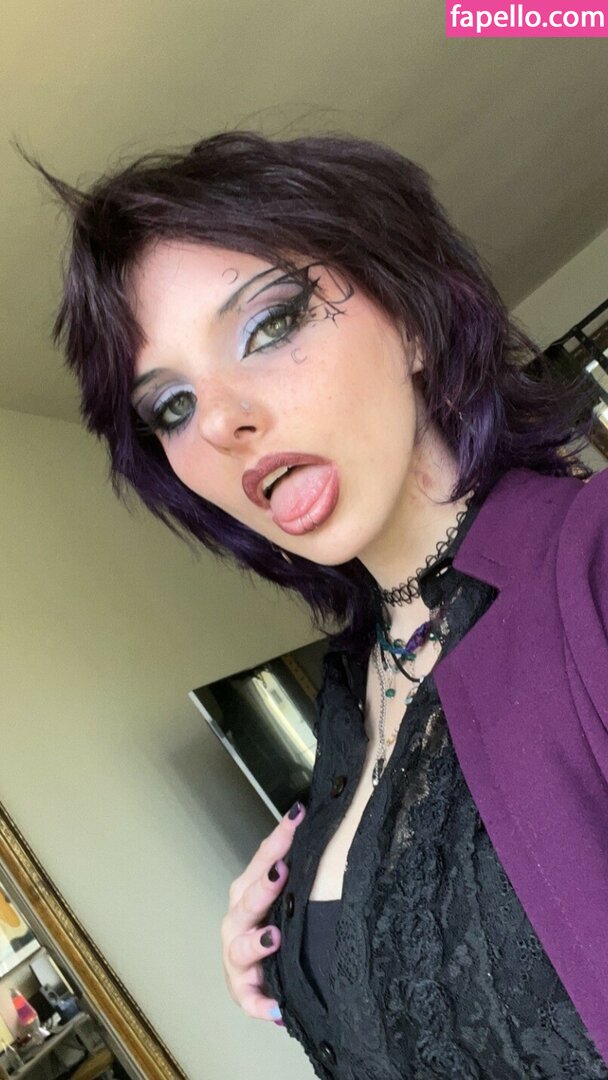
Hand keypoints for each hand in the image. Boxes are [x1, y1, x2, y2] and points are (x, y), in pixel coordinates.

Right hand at [221, 801, 304, 1021]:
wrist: (260, 974)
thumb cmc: (276, 923)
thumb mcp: (285, 894)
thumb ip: (297, 866)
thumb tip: (319, 824)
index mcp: (247, 890)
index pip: (263, 859)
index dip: (279, 838)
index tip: (298, 817)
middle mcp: (237, 920)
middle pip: (247, 899)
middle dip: (264, 886)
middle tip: (281, 871)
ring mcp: (236, 955)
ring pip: (241, 948)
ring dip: (256, 942)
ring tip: (273, 937)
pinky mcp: (243, 990)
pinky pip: (249, 999)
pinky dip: (261, 1004)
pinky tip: (277, 1010)